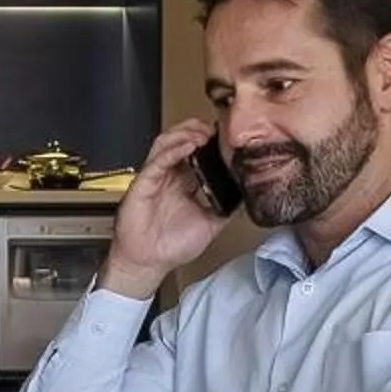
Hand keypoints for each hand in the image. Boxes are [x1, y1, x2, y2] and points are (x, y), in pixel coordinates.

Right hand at [101, 118, 228, 296]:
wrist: (149, 262)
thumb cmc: (171, 245)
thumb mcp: (210, 223)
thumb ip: (227, 207)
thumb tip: (246, 195)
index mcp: (184, 183)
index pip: (196, 152)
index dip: (210, 141)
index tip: (226, 137)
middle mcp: (169, 176)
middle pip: (180, 139)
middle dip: (197, 129)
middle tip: (215, 129)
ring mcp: (156, 177)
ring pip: (167, 143)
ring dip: (185, 134)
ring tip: (203, 134)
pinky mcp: (144, 183)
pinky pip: (158, 160)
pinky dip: (173, 150)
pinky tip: (187, 146)